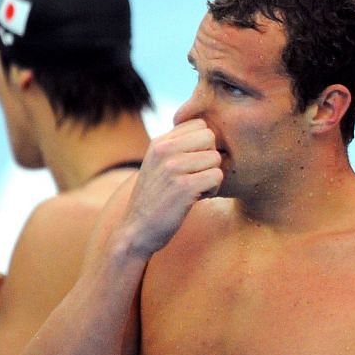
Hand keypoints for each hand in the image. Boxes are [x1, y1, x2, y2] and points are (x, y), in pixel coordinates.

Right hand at [120, 119, 221, 258]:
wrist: (136, 230)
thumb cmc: (156, 199)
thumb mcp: (159, 165)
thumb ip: (178, 147)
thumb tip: (211, 132)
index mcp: (159, 142)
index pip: (200, 124)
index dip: (204, 144)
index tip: (192, 163)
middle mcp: (163, 150)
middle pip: (211, 138)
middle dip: (210, 158)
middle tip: (196, 176)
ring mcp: (172, 167)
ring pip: (216, 158)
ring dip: (211, 177)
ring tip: (193, 190)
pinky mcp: (183, 186)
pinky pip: (217, 176)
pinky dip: (212, 190)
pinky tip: (195, 199)